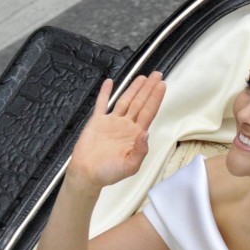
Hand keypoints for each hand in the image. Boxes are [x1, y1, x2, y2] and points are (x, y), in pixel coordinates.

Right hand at [67, 72, 166, 188]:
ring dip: (133, 88)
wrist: (87, 174)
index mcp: (135, 135)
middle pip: (140, 103)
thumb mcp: (130, 166)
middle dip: (149, 89)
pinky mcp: (97, 121)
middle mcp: (126, 125)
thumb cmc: (109, 173)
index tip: (162, 86)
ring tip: (142, 77)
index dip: (155, 98)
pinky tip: (110, 83)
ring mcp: (112, 122)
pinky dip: (105, 93)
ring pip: (125, 100)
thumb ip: (140, 150)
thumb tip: (146, 133)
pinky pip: (102, 104)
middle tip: (157, 75)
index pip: (148, 112)